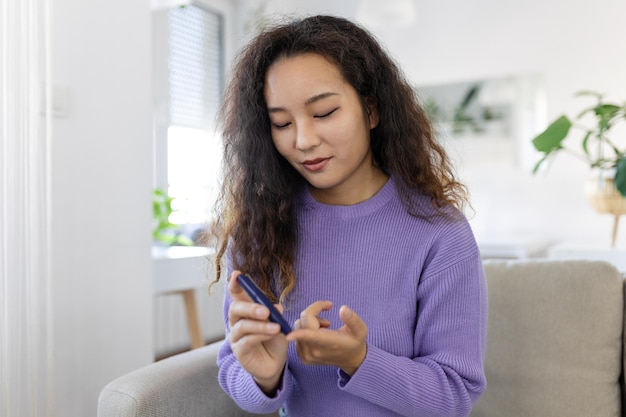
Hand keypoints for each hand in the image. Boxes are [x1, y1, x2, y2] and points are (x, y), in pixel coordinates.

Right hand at [227, 271, 287, 393]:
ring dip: (260, 325)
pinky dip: (260, 336)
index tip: (237, 274)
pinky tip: (271, 335)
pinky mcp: (239, 351)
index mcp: (246, 311)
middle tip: (266, 311)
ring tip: (276, 327)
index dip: (235, 284)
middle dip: (251, 307)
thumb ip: (274, 314)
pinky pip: (247, 341)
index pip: (236, 294)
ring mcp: (236, 336)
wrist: (275, 363)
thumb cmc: (274, 339)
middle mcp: (237, 321)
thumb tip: (276, 306)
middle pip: (236, 308)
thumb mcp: (277, 323)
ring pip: (243, 326)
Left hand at [286, 301, 367, 375]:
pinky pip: (296, 334)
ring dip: (309, 320)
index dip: (299, 334)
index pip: (311, 336)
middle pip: (303, 322)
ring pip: (298, 326)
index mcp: (329, 344)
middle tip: (327, 311)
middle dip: (313, 311)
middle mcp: (315, 351)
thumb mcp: (360, 329)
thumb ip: (353, 319)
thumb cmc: (355, 341)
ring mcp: (307, 355)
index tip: (288, 335)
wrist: (351, 359)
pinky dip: (305, 328)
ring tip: (325, 325)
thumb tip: (343, 309)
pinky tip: (318, 332)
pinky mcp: (302, 356)